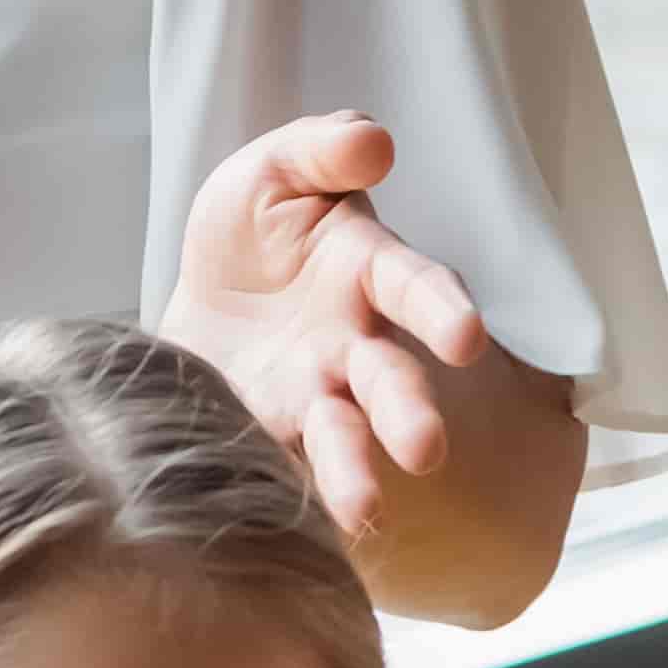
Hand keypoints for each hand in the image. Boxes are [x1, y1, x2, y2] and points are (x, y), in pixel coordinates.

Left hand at [157, 111, 490, 538]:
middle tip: (425, 453)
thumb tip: (372, 140)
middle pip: (390, 382)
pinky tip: (299, 527)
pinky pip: (285, 469)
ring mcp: (312, 397)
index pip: (416, 288)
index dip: (441, 311)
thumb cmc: (254, 229)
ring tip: (364, 512)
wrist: (199, 296)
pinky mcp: (268, 436)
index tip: (468, 340)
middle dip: (409, 414)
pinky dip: (295, 496)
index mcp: (365, 271)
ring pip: (344, 438)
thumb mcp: (271, 171)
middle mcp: (352, 344)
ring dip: (356, 473)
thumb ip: (319, 151)